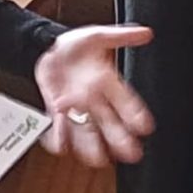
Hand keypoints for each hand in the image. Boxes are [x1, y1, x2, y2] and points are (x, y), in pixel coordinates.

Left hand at [34, 24, 154, 165]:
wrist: (46, 48)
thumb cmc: (74, 44)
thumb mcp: (98, 35)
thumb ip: (121, 36)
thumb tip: (145, 33)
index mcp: (106, 80)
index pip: (125, 99)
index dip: (135, 113)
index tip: (145, 126)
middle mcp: (93, 98)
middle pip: (110, 121)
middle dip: (120, 138)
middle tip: (131, 153)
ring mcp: (76, 107)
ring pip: (87, 131)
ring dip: (92, 146)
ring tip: (99, 159)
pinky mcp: (57, 111)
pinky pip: (60, 128)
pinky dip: (60, 137)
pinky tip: (63, 146)